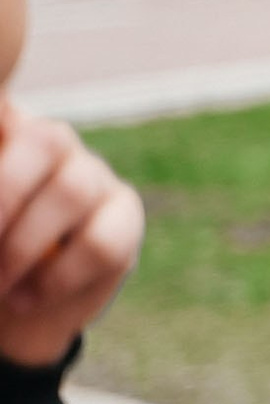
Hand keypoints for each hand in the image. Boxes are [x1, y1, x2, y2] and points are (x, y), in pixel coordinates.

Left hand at [0, 102, 143, 367]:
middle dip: (6, 193)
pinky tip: (27, 297)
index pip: (8, 104)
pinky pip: (101, 243)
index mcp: (7, 131)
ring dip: (24, 244)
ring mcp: (95, 178)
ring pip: (74, 192)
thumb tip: (3, 187)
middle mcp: (54, 143)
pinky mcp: (124, 219)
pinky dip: (56, 277)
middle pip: (47, 141)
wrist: (13, 305)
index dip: (7, 98)